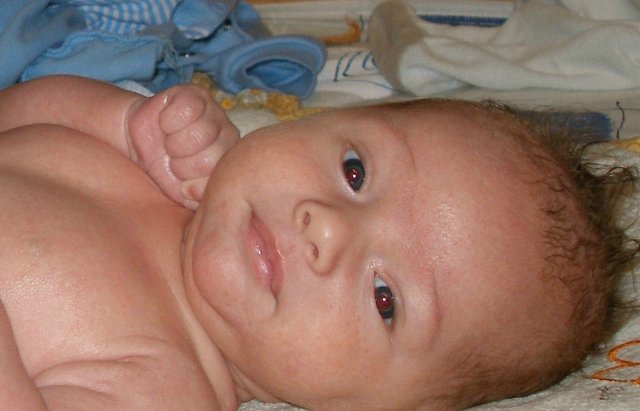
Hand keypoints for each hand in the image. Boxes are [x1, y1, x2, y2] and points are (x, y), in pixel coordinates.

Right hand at [127, 85, 239, 208]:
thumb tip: (198, 192)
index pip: (218, 180)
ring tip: (170, 142)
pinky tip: (166, 123)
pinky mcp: (197, 94)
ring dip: (174, 142)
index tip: (182, 178)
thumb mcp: (182, 193)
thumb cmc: (165, 169)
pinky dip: (168, 119)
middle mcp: (229, 136)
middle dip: (182, 163)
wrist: (141, 144)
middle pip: (209, 157)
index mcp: (230, 163)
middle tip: (174, 158)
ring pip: (198, 133)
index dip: (191, 182)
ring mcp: (215, 113)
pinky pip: (186, 109)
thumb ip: (198, 198)